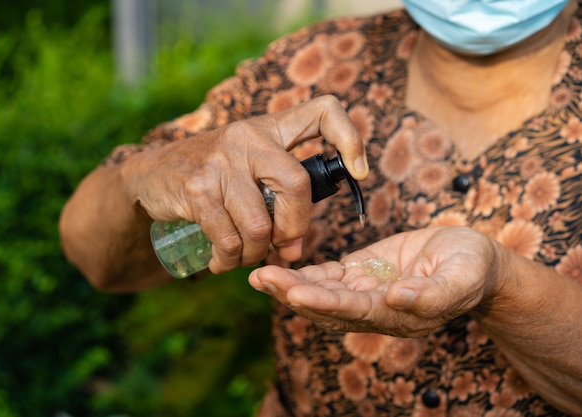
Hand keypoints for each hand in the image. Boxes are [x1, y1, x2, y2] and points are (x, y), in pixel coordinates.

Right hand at [122, 95, 368, 273]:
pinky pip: (229, 240)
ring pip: (259, 225)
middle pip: (296, 185)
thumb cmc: (214, 175)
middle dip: (295, 228)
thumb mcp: (248, 166)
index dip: (349, 138)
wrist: (152, 174)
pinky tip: (222, 262)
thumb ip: (278, 197)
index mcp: (269, 128)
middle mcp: (247, 137)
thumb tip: (295, 248)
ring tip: (246, 256)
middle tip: (283, 247)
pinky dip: (229, 261)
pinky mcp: (196, 189)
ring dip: (256, 253)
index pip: (322, 111)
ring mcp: (220, 161)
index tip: (359, 172)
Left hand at [248, 227, 501, 336]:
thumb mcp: (462, 276)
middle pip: (326, 307)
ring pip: (321, 291)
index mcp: (398, 316)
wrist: (470, 259)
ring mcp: (365, 291)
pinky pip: (328, 276)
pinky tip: (279, 266)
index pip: (353, 311)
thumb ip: (432, 293)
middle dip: (292, 294)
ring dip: (289, 284)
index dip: (323, 304)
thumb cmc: (471, 268)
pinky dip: (304, 272)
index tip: (294, 294)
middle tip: (261, 279)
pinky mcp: (360, 273)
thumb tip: (396, 299)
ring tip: (259, 275)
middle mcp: (375, 309)